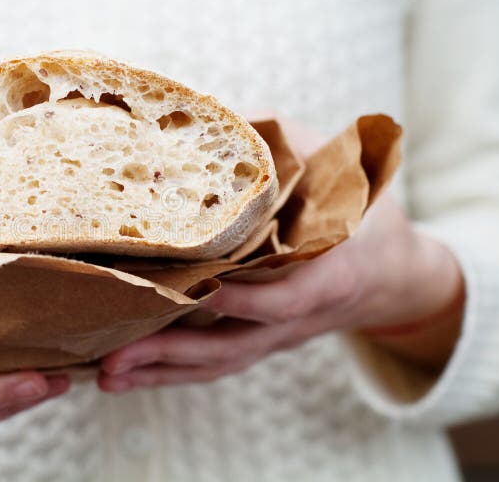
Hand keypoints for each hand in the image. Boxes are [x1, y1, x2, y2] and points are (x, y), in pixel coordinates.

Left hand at [98, 119, 464, 392]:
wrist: (393, 272)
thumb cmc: (357, 210)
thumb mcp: (329, 166)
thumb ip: (272, 146)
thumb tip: (197, 123)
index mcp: (329, 271)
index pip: (286, 296)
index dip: (246, 299)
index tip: (200, 290)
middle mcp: (299, 316)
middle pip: (233, 345)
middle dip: (172, 352)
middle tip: (112, 358)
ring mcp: (277, 337)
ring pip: (218, 364)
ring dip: (160, 372)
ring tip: (105, 374)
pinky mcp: (260, 342)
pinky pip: (215, 365)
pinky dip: (170, 373)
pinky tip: (126, 375)